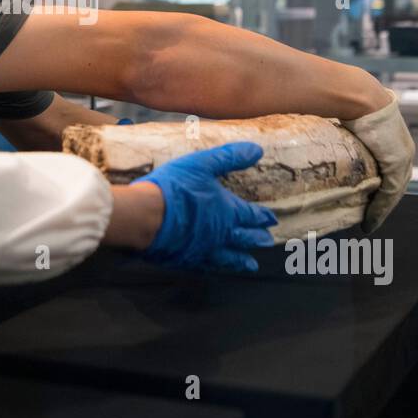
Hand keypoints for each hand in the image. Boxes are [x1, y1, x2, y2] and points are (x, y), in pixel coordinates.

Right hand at [134, 142, 277, 272]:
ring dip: (241, 261)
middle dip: (256, 239)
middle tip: (267, 242)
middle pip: (243, 238)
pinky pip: (206, 266)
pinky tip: (214, 269)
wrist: (145, 217)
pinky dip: (215, 268)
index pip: (249, 214)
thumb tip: (257, 149)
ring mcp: (203, 249)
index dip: (261, 216)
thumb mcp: (202, 164)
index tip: (272, 220)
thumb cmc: (175, 188)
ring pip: (228, 258)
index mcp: (225, 210)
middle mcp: (219, 234)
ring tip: (251, 265)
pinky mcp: (185, 259)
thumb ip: (230, 157)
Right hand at [341, 88, 414, 232]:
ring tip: (369, 222)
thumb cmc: (344, 100)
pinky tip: (371, 220)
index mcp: (391, 136)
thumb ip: (335, 129)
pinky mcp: (398, 162)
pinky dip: (381, 208)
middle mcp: (402, 147)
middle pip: (395, 181)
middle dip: (382, 201)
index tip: (368, 198)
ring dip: (382, 208)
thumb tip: (302, 126)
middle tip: (369, 216)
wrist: (359, 95)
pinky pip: (391, 192)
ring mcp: (403, 155)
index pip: (389, 166)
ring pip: (395, 190)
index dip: (379, 184)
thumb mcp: (343, 119)